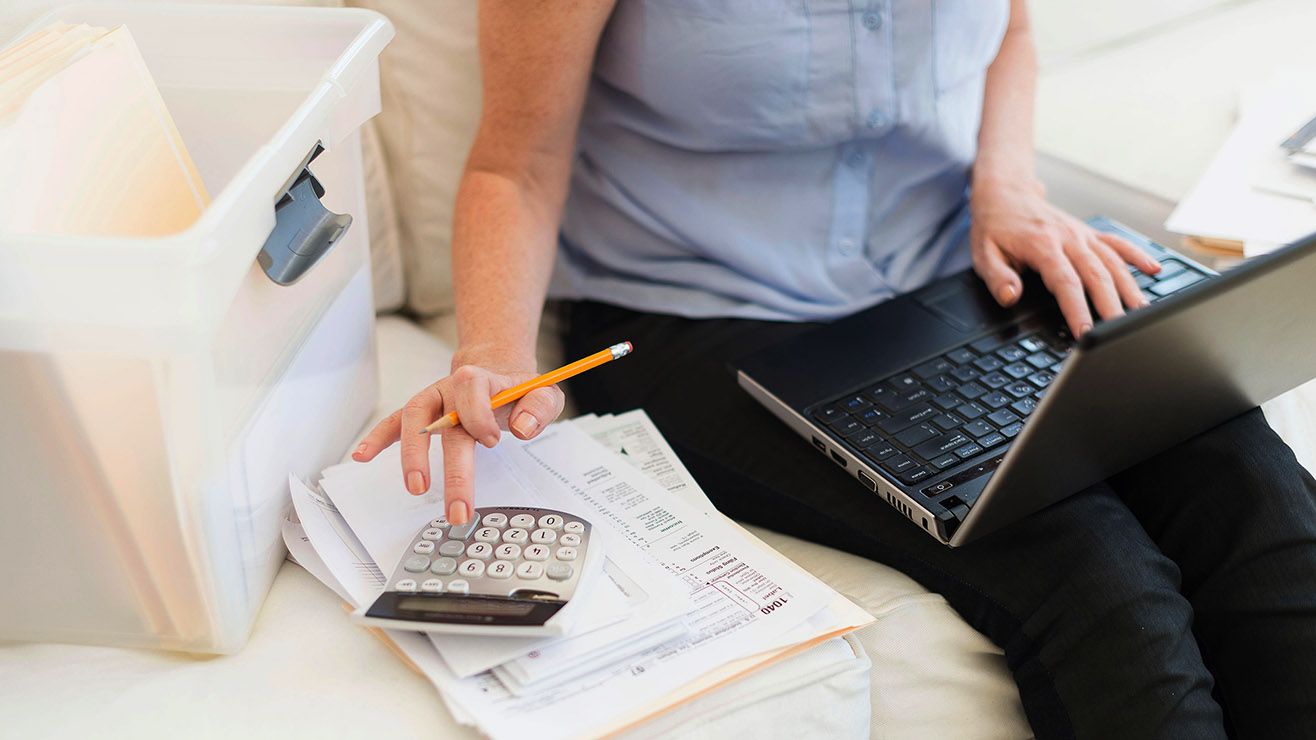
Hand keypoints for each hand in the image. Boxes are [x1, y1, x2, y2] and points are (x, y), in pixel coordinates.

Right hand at [351, 346, 566, 524]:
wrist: (497, 374)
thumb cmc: (518, 392)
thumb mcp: (544, 393)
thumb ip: (540, 407)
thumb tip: (522, 427)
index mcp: (482, 380)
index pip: (472, 389)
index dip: (479, 414)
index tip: (491, 441)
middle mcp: (451, 389)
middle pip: (444, 422)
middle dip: (451, 468)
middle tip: (457, 507)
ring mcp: (433, 402)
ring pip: (413, 420)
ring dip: (411, 455)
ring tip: (415, 487)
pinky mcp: (421, 416)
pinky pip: (393, 423)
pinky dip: (377, 438)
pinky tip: (361, 456)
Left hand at [969, 175, 1160, 336]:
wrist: (1005, 193)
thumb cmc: (994, 227)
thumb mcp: (983, 255)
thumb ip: (998, 278)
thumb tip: (1011, 296)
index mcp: (1042, 245)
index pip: (1066, 283)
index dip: (1077, 310)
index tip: (1085, 334)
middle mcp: (1068, 238)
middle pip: (1096, 275)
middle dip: (1111, 306)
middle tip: (1121, 331)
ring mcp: (1081, 234)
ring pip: (1112, 262)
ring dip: (1129, 287)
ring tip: (1142, 311)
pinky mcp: (1088, 233)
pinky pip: (1117, 243)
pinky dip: (1138, 255)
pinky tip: (1155, 270)